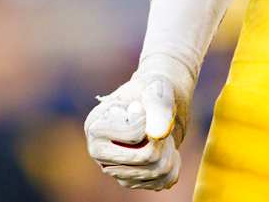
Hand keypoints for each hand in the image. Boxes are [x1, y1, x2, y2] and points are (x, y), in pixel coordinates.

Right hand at [84, 55, 193, 189]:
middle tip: (162, 124)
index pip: (136, 135)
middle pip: (147, 158)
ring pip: (158, 171)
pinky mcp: (130, 180)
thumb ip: (158, 105)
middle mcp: (98, 152)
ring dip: (170, 150)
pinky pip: (163, 181)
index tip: (144, 108)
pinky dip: (173, 164)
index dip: (150, 120)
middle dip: (164, 139)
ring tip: (162, 134)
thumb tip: (158, 134)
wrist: (154, 104)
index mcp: (95, 127)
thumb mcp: (156, 88)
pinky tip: (166, 149)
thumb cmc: (150, 91)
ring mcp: (114, 169)